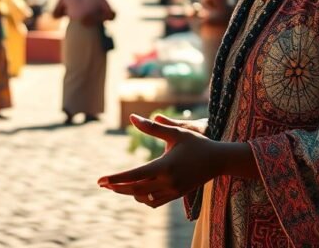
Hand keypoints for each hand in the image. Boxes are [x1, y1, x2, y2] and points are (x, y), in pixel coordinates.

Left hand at [97, 114, 218, 207]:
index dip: (116, 178)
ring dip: (129, 192)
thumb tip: (132, 117)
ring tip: (116, 186)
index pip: (135, 175)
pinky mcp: (176, 195)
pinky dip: (142, 197)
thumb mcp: (175, 132)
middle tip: (102, 184)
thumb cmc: (197, 143)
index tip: (100, 180)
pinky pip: (154, 202)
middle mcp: (168, 181)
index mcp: (166, 166)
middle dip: (117, 187)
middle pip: (135, 189)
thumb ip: (152, 127)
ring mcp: (173, 191)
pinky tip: (135, 190)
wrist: (218, 160)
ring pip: (143, 197)